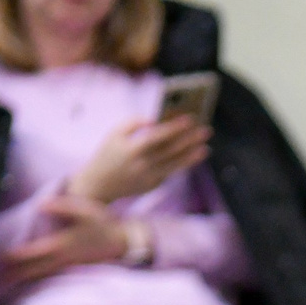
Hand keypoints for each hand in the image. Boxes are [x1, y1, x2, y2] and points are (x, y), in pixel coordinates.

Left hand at [0, 192, 131, 286]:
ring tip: (9, 281)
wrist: (123, 241)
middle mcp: (63, 258)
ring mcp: (69, 266)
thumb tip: (40, 205)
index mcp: (62, 244)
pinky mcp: (73, 268)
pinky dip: (37, 278)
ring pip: (42, 274)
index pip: (34, 252)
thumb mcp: (84, 209)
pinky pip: (50, 275)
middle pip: (34, 269)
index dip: (16, 255)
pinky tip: (30, 280)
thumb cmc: (103, 223)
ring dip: (25, 278)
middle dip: (16, 274)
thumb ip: (61, 206)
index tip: (1, 257)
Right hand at [68, 115, 211, 205]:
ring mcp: (150, 178)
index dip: (175, 127)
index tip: (190, 118)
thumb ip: (133, 123)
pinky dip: (182, 163)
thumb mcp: (114, 133)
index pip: (159, 136)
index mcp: (133, 149)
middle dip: (190, 140)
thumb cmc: (107, 153)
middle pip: (172, 151)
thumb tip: (155, 121)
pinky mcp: (153, 185)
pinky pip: (170, 171)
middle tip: (207, 131)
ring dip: (192, 156)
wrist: (98, 185)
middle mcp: (143, 165)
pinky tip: (192, 154)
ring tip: (205, 147)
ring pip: (176, 165)